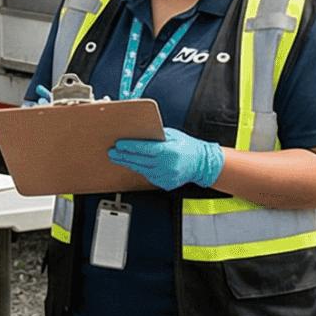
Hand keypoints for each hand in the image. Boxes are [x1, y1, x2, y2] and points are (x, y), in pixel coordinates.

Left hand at [108, 129, 224, 191]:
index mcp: (169, 152)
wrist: (202, 164)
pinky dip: (142, 170)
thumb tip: (140, 132)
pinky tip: (135, 164)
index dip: (130, 147)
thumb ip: (157, 135)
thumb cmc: (189, 147)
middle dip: (123, 156)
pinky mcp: (165, 183)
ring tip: (119, 158)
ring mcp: (166, 176)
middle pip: (139, 161)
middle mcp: (167, 166)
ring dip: (129, 163)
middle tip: (112, 152)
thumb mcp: (173, 136)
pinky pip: (149, 176)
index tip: (119, 144)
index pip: (144, 149)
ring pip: (142, 170)